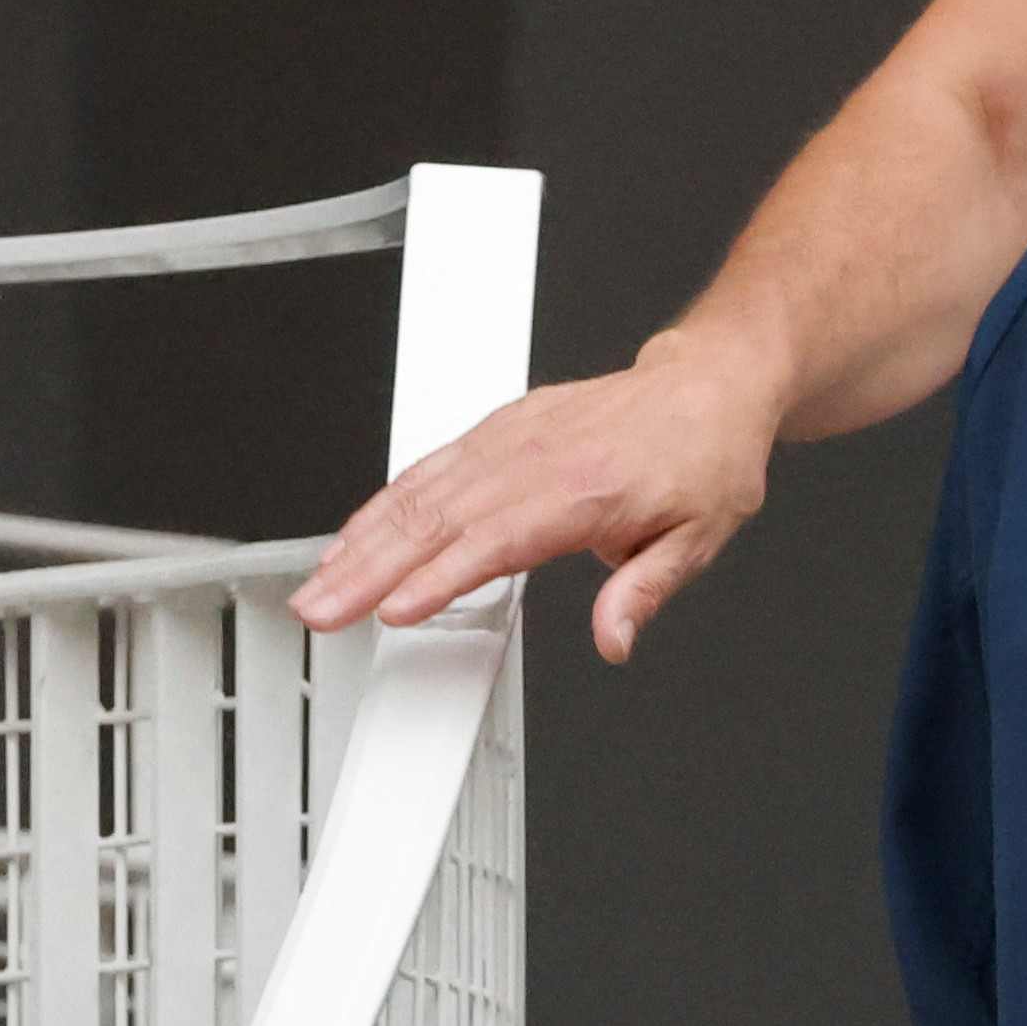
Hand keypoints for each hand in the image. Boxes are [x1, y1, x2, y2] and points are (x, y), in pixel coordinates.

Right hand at [295, 329, 789, 660]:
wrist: (707, 386)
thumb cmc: (704, 458)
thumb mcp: (699, 537)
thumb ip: (645, 592)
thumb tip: (614, 640)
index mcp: (588, 489)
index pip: (497, 540)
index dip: (440, 577)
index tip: (395, 608)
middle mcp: (539, 458)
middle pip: (438, 518)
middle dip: (369, 568)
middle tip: (321, 610)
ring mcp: (512, 439)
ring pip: (420, 492)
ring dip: (361, 540)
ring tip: (319, 583)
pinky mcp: (498, 429)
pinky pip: (429, 467)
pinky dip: (384, 503)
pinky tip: (353, 537)